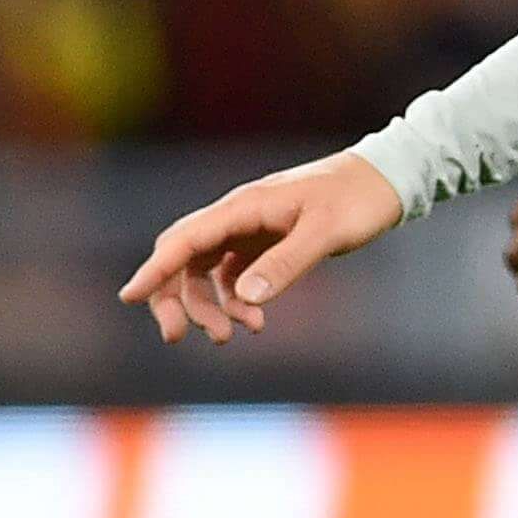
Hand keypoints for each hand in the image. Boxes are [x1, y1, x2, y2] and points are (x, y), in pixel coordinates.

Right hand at [119, 149, 404, 345]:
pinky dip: (235, 300)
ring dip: (209, 307)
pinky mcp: (265, 241)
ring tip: (239, 333)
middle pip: (184, 258)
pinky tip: (256, 320)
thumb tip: (244, 297)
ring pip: (205, 272)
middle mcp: (238, 216)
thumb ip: (286, 264)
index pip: (184, 239)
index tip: (129, 297)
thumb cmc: (358, 200)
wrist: (388, 180)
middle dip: (174, 299)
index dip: (154, 269)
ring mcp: (250, 229)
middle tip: (179, 338)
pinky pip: (233, 276)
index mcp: (244, 207)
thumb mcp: (326, 233)